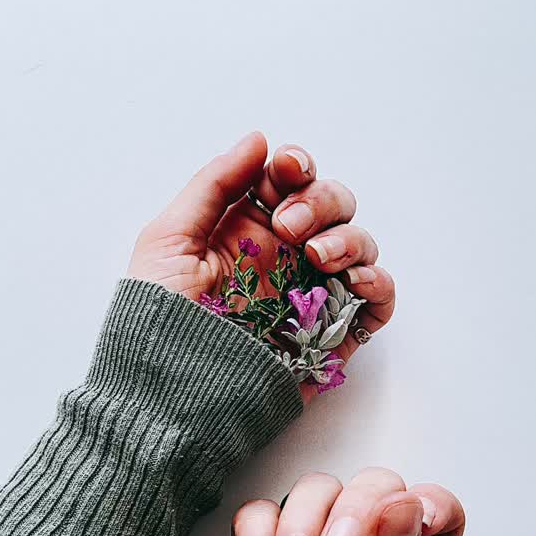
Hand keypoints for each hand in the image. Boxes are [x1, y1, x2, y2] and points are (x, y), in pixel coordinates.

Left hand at [127, 132, 394, 400]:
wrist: (170, 396)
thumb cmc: (157, 323)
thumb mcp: (169, 240)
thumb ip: (214, 185)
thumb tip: (258, 139)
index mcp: (247, 227)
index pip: (289, 181)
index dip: (296, 166)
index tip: (285, 169)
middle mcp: (286, 255)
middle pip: (332, 204)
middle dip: (320, 202)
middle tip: (289, 226)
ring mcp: (313, 292)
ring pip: (359, 243)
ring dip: (347, 238)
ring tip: (315, 256)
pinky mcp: (334, 332)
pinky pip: (377, 299)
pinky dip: (379, 282)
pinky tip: (355, 280)